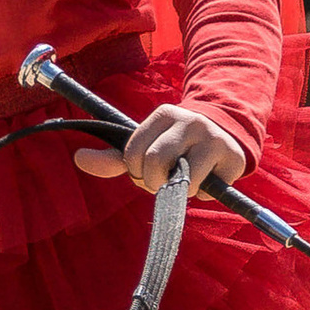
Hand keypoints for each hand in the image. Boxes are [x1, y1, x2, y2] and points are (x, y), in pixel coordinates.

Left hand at [74, 100, 246, 199]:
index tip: (146, 169)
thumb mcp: (145, 148)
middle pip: (154, 164)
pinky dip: (201, 195)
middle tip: (164, 180)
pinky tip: (206, 181)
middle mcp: (188, 121)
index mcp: (163, 114)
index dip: (135, 170)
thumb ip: (113, 157)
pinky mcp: (232, 158)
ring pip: (181, 182)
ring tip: (185, 181)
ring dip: (178, 192)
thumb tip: (77, 158)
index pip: (133, 152)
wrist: (226, 135)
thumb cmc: (176, 146)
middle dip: (153, 182)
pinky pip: (205, 191)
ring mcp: (212, 139)